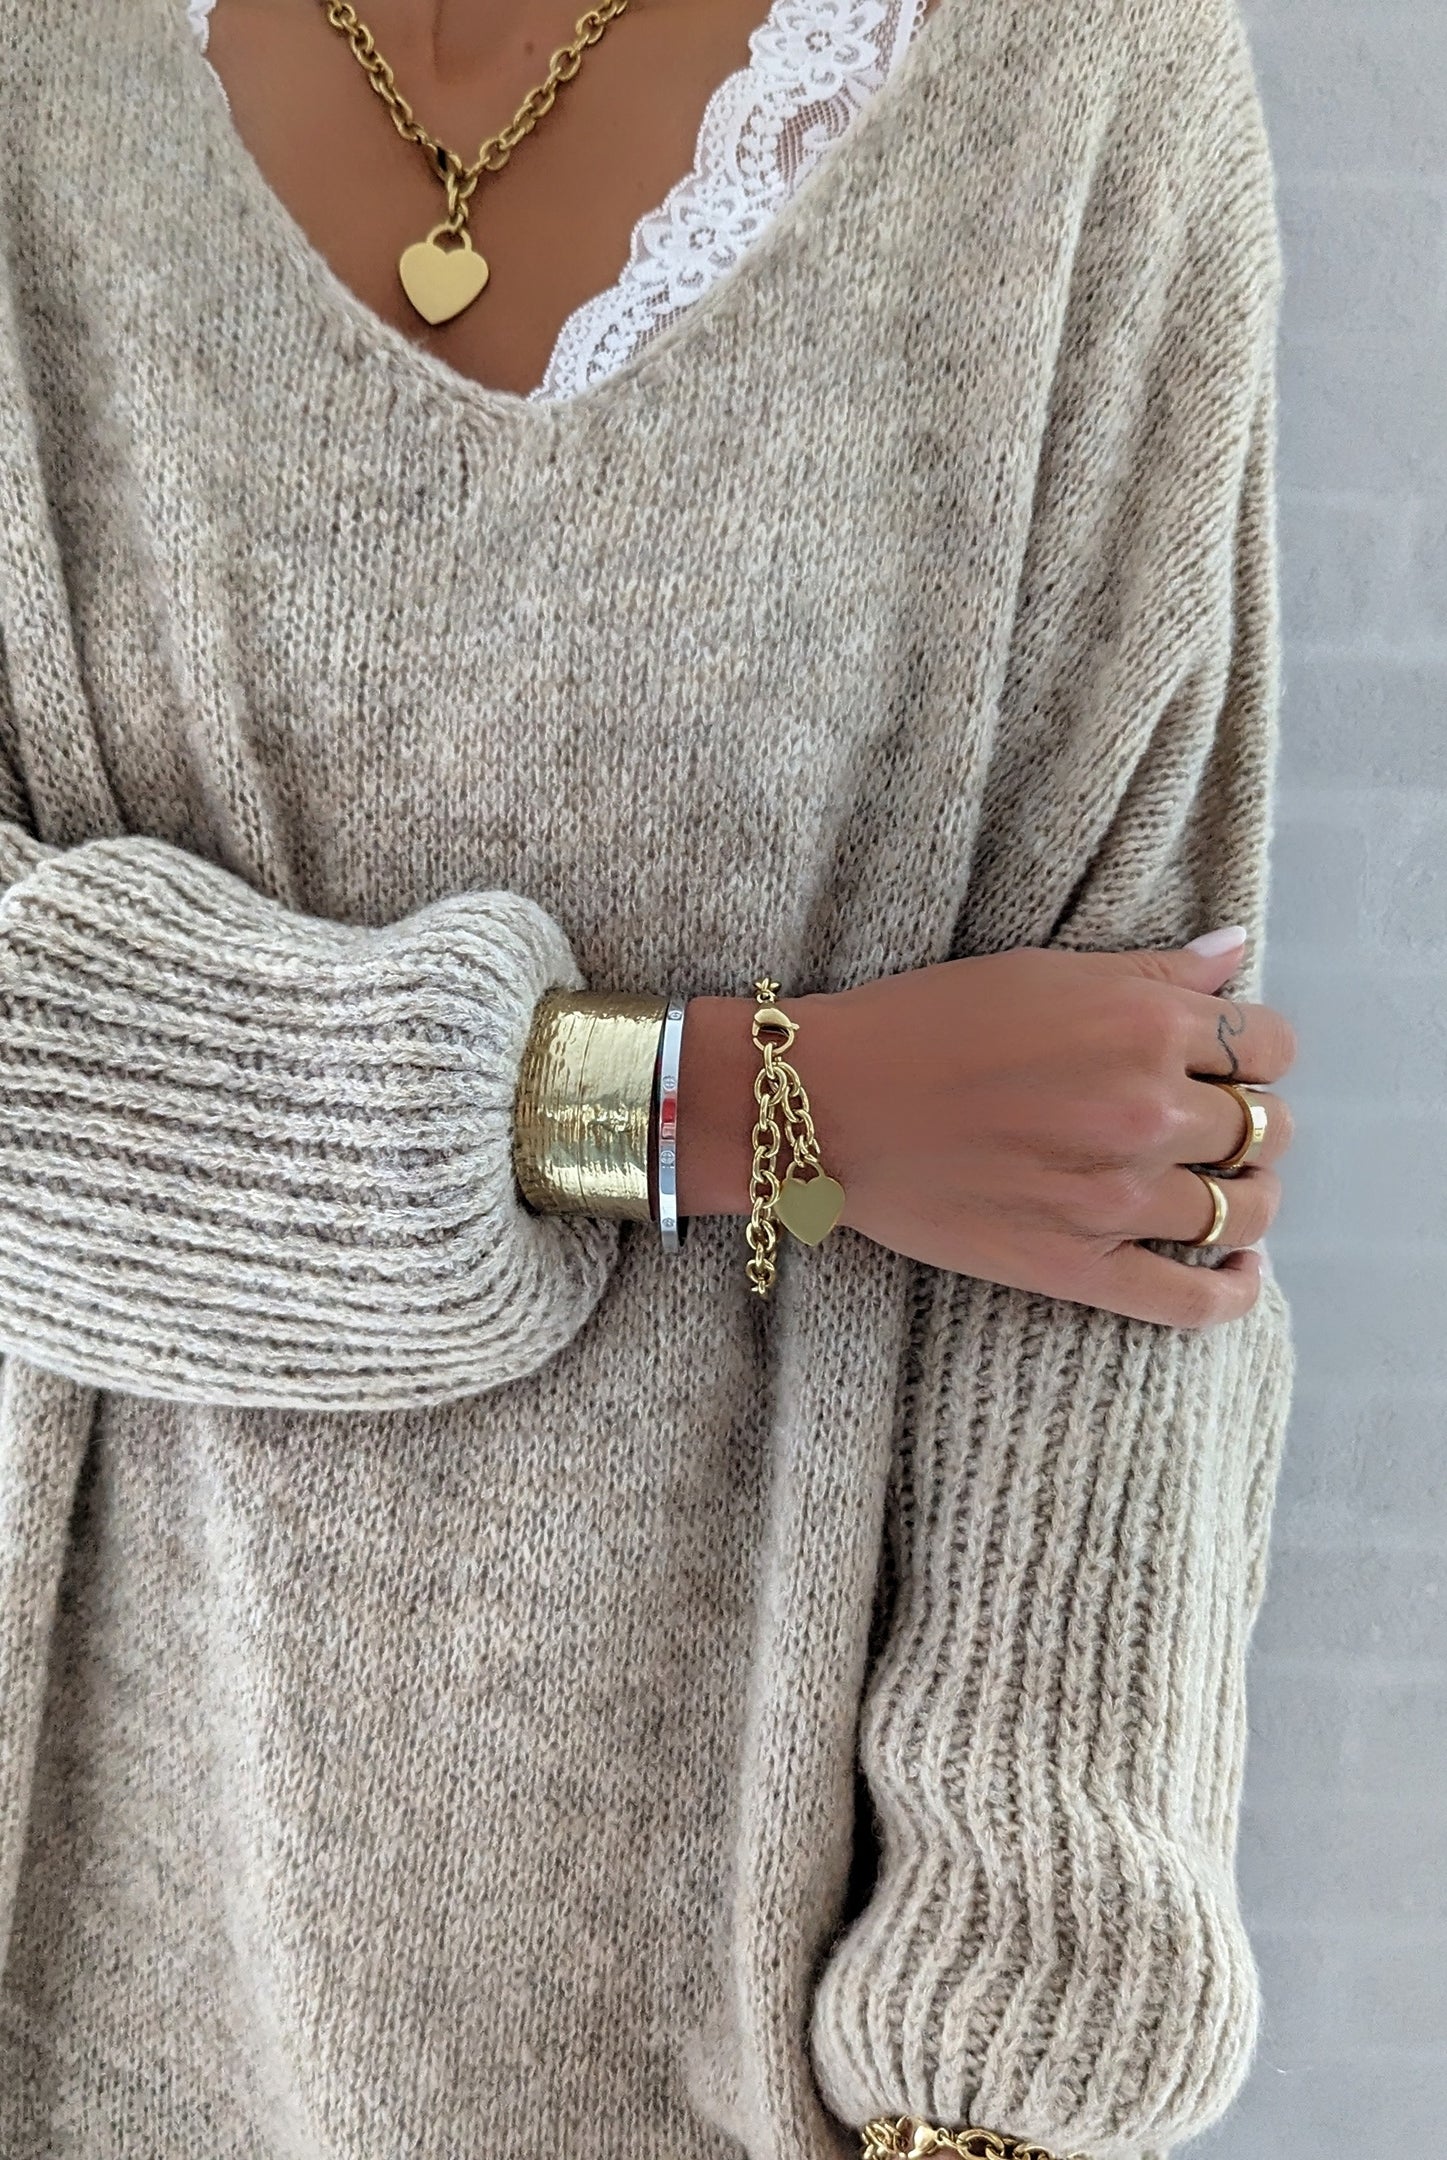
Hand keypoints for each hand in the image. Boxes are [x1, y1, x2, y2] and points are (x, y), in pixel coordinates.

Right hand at [787, 937, 1296, 1329]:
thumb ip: (1153, 971)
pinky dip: (1234, 1292)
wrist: (830, 1105)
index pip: (1268, 1045)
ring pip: (1248, 1211)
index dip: (1256, 1053)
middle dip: (1251, 1124)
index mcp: (1143, 1025)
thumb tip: (1234, 954)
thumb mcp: (1044, 972)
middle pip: (1266, 1128)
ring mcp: (1118, 1196)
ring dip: (1247, 1199)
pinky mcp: (1080, 1267)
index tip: (1227, 1064)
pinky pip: (1195, 1300)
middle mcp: (1146, 1108)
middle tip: (1211, 1127)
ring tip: (1220, 1192)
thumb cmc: (925, 1024)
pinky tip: (1237, 1272)